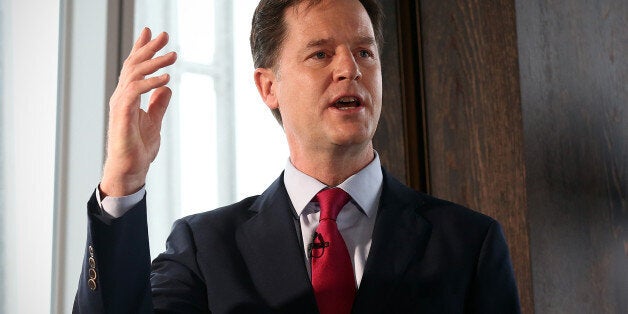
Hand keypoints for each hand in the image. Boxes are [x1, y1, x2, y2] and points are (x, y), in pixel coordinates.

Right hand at [100, 27, 176, 196]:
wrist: (130, 169)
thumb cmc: (139, 148)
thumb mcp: (154, 121)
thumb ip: (158, 104)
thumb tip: (166, 88)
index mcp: (128, 96)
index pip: (134, 68)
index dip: (142, 49)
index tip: (151, 33)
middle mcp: (122, 96)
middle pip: (133, 65)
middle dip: (148, 48)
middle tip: (164, 34)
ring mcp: (120, 104)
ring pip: (134, 74)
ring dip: (154, 63)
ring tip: (173, 56)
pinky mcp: (122, 114)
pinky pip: (135, 91)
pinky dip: (150, 83)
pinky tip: (165, 79)